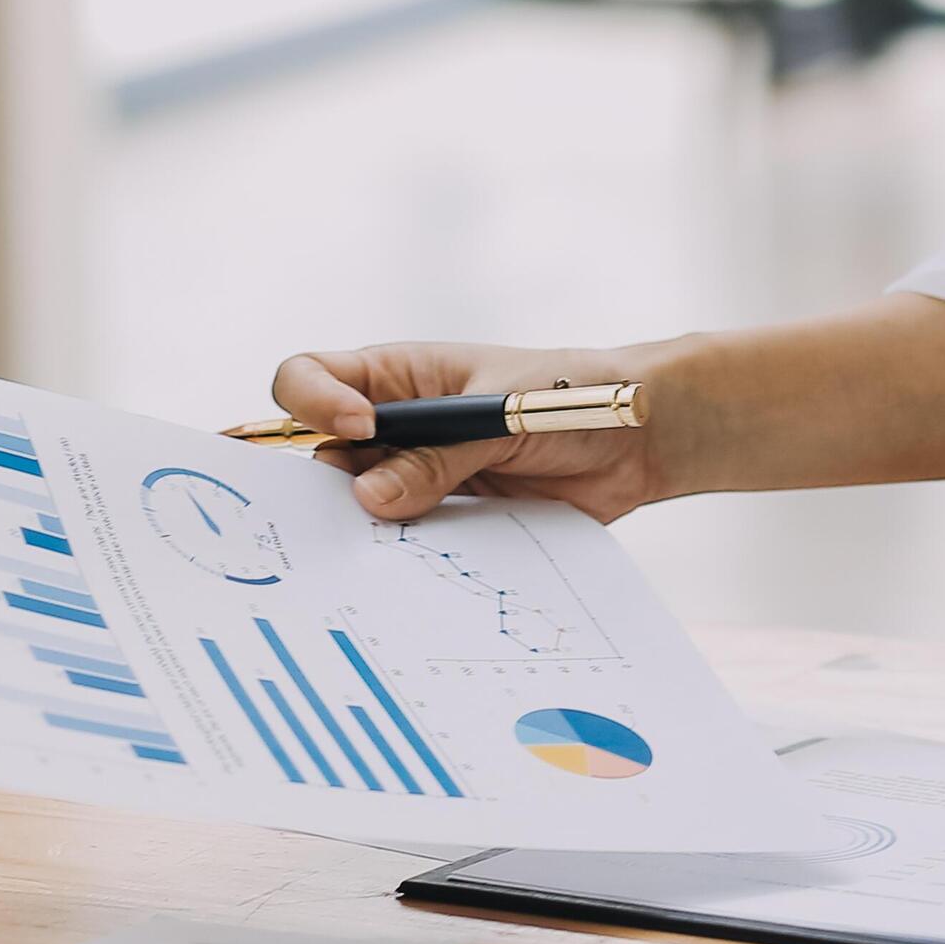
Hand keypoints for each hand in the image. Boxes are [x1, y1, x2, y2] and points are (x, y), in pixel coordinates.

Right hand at [270, 341, 684, 523]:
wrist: (635, 440)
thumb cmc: (568, 394)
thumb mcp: (502, 413)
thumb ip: (439, 456)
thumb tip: (369, 498)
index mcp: (396, 377)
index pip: (309, 378)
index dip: (314, 402)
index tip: (357, 427)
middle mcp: (394, 426)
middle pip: (317, 454)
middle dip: (320, 483)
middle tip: (352, 507)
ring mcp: (414, 475)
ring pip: (357, 506)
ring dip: (364, 526)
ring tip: (391, 542)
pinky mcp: (444, 518)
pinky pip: (405, 542)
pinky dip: (403, 555)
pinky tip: (420, 567)